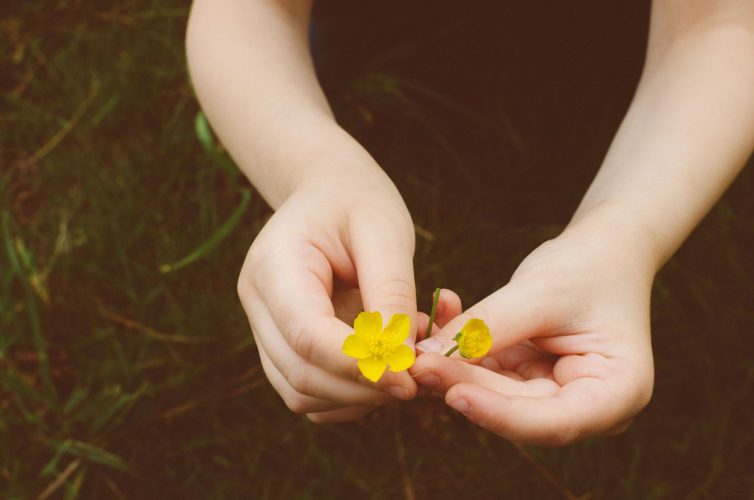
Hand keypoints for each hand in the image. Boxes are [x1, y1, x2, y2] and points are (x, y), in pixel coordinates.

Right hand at [237, 169, 418, 422]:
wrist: (329, 191)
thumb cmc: (358, 202)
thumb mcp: (385, 233)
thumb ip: (391, 294)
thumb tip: (401, 359)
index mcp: (274, 265)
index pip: (307, 335)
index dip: (357, 365)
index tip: (408, 376)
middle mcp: (257, 301)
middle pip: (299, 374)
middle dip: (361, 388)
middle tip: (417, 379)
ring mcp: (263, 327)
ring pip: (301, 393)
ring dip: (357, 397)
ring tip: (404, 365)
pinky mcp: (281, 345)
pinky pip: (309, 391)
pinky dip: (348, 394)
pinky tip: (383, 367)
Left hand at [412, 221, 654, 445]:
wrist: (602, 249)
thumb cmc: (586, 267)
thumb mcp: (540, 293)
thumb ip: (488, 328)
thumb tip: (425, 357)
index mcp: (618, 392)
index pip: (554, 423)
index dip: (500, 414)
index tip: (455, 394)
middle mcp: (588, 406)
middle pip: (517, 410)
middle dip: (464, 384)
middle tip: (418, 362)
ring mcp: (555, 394)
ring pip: (494, 394)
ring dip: (454, 367)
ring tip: (417, 343)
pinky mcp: (527, 379)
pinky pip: (487, 372)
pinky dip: (461, 350)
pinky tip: (435, 321)